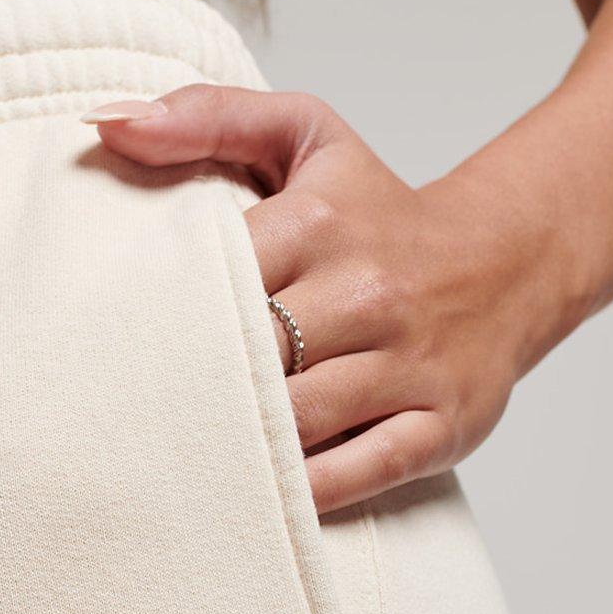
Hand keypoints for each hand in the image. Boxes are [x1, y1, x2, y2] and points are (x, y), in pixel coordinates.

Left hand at [86, 86, 544, 513]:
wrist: (504, 260)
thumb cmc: (381, 213)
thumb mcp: (308, 138)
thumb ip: (208, 118)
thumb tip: (108, 124)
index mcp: (322, 223)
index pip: (217, 274)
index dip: (161, 314)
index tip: (113, 342)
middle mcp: (369, 293)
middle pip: (253, 354)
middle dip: (190, 384)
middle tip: (124, 416)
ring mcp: (409, 365)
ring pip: (302, 416)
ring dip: (240, 440)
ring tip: (181, 457)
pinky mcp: (440, 423)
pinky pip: (364, 468)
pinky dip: (309, 490)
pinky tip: (260, 495)